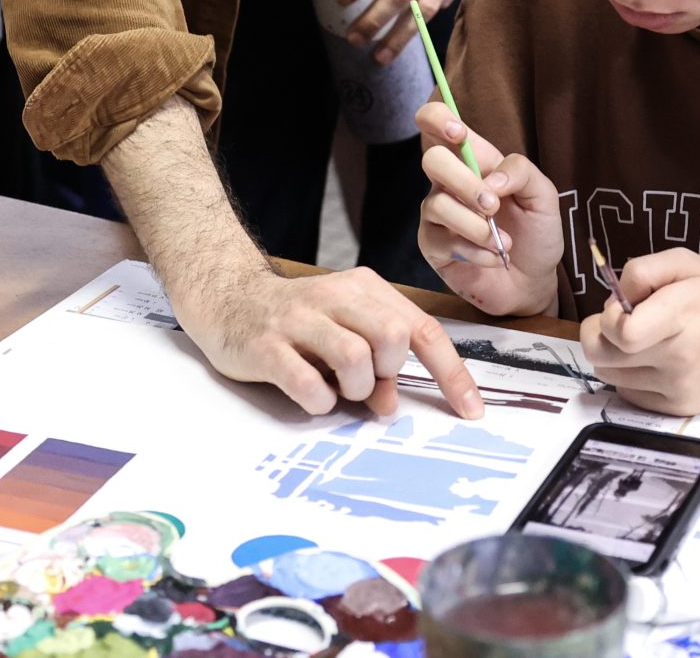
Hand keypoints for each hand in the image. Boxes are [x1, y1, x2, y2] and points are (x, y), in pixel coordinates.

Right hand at [176, 264, 484, 420]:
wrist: (228, 298)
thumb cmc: (298, 322)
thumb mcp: (344, 333)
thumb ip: (375, 365)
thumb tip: (391, 405)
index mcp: (364, 289)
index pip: (423, 330)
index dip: (452, 374)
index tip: (471, 411)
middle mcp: (334, 297)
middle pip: (393, 339)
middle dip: (388, 373)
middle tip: (365, 381)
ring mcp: (299, 320)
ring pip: (355, 359)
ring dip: (354, 389)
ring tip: (335, 387)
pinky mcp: (267, 346)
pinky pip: (309, 384)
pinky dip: (318, 402)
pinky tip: (310, 395)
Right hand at [414, 102, 562, 316]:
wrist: (533, 282)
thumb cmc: (535, 233)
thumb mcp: (543, 196)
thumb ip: (522, 172)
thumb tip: (490, 180)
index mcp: (474, 161)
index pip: (436, 122)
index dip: (438, 118)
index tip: (459, 134)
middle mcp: (449, 183)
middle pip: (432, 160)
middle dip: (464, 182)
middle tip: (492, 206)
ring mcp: (437, 214)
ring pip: (437, 203)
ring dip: (476, 226)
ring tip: (503, 243)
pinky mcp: (432, 245)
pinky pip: (442, 239)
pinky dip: (475, 251)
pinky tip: (494, 257)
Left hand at [580, 248, 699, 414]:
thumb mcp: (684, 262)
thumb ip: (641, 271)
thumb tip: (614, 300)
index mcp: (678, 315)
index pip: (621, 333)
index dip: (607, 319)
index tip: (621, 308)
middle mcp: (677, 357)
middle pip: (602, 358)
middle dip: (598, 337)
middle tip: (617, 325)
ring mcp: (678, 387)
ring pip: (610, 376)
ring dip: (614, 357)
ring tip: (640, 342)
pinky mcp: (679, 407)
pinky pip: (630, 395)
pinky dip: (630, 378)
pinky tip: (651, 362)